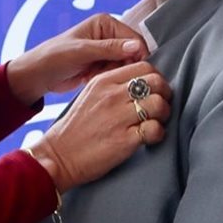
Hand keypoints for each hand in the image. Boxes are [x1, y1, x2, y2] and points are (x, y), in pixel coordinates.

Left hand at [6, 14, 147, 104]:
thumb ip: (109, 49)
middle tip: (105, 73)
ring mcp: (106, 51)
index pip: (134, 38)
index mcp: (105, 22)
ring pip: (125, 66)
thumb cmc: (55, 57)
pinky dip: (108, 78)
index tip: (128, 70)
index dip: (135, 55)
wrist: (38, 75)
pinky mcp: (101, 65)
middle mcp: (108, 34)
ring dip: (114, 74)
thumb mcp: (82, 52)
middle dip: (122, 66)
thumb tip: (136, 46)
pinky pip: (116, 73)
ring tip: (94, 75)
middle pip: (132, 53)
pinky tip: (91, 78)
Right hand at [29, 61, 171, 194]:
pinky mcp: (125, 139)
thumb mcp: (89, 95)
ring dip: (163, 114)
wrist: (58, 155)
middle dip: (164, 93)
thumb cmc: (74, 128)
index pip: (144, 67)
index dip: (155, 78)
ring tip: (155, 122)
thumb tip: (140, 84)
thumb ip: (112, 86)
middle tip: (159, 106)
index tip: (153, 90)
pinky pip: (156, 129)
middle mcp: (112, 95)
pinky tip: (149, 138)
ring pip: (159, 104)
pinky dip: (158, 134)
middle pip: (156, 81)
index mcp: (103, 81)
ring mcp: (119, 117)